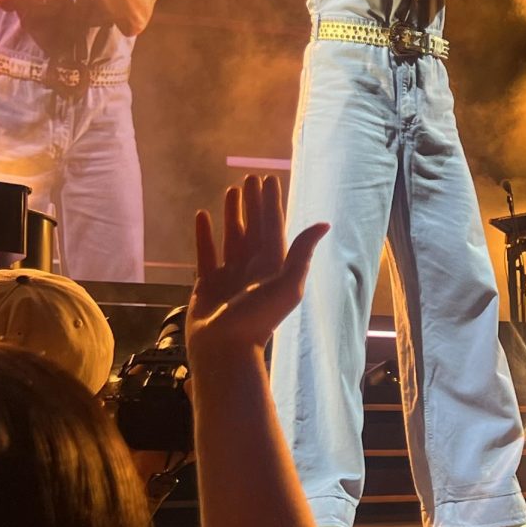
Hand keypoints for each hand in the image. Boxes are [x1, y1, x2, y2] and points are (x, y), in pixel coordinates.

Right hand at [187, 176, 327, 357]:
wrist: (225, 349)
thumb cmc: (258, 318)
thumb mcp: (287, 284)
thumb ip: (302, 253)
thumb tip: (324, 223)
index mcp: (272, 266)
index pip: (273, 226)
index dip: (271, 203)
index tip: (268, 179)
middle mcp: (252, 268)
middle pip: (253, 227)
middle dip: (253, 203)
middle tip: (249, 177)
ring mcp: (229, 275)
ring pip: (231, 236)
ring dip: (231, 213)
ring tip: (230, 190)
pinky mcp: (207, 284)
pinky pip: (206, 252)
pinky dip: (204, 234)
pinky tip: (202, 215)